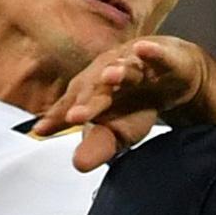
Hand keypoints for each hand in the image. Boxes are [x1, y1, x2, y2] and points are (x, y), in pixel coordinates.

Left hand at [32, 37, 215, 170]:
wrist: (174, 76)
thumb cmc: (136, 102)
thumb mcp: (118, 131)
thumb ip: (96, 145)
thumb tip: (77, 164)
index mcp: (93, 93)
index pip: (74, 106)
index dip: (58, 117)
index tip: (42, 131)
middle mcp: (110, 75)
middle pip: (96, 88)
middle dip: (86, 100)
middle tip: (74, 116)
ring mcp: (138, 66)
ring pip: (126, 68)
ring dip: (118, 71)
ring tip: (110, 76)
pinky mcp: (165, 60)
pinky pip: (159, 56)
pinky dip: (152, 52)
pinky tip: (143, 49)